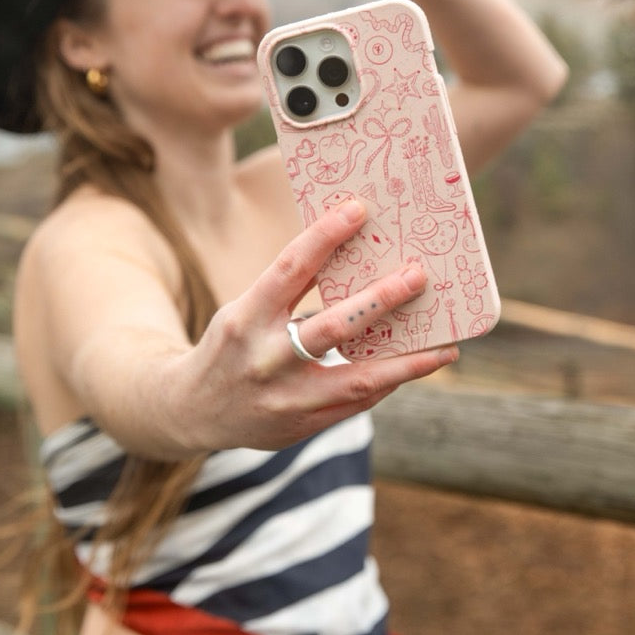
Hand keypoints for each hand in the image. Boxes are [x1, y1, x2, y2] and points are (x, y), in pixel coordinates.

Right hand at [166, 199, 455, 452]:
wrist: (189, 410)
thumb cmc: (233, 345)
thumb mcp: (246, 309)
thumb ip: (291, 290)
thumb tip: (354, 253)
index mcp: (246, 317)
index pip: (289, 268)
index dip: (324, 236)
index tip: (358, 208)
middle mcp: (266, 359)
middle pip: (332, 326)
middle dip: (381, 300)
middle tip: (419, 275)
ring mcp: (285, 398)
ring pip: (358, 379)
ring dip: (407, 363)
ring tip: (446, 348)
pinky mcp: (302, 426)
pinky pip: (356, 402)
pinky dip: (388, 382)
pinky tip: (416, 366)